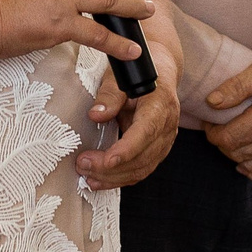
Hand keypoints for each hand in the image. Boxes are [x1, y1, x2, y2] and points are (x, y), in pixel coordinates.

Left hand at [80, 28, 181, 190]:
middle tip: (83, 165)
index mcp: (160, 104)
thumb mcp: (120, 75)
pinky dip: (122, 178)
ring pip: (143, 168)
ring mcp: (165, 139)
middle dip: (112, 167)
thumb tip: (96, 114)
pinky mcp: (158, 148)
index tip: (106, 160)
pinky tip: (102, 179)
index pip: (145, 133)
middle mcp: (167, 125)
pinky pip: (143, 168)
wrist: (161, 71)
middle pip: (143, 157)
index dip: (126, 150)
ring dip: (115, 177)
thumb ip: (109, 95)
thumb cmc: (138, 71)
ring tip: (88, 177)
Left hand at [201, 52, 251, 183]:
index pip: (227, 138)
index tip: (212, 122)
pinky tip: (247, 164)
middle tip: (222, 128)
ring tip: (235, 139)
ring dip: (237, 155)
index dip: (213, 132)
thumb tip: (211, 102)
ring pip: (251, 165)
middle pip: (237, 153)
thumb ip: (236, 86)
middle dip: (223, 143)